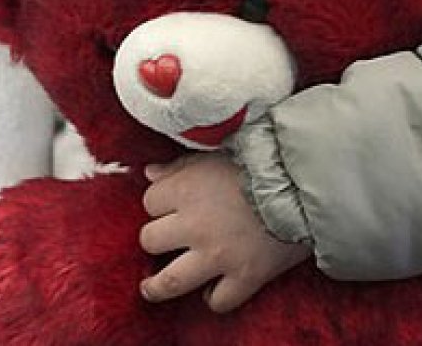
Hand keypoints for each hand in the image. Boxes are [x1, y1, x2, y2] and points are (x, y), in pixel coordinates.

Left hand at [139, 153, 310, 312]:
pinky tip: (210, 293)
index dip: (159, 205)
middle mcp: (195, 225)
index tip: (169, 207)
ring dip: (156, 287)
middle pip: (150, 240)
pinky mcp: (247, 276)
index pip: (149, 203)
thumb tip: (150, 174)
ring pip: (171, 281)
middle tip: (160, 243)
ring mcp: (219, 255)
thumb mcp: (214, 156)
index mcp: (185, 190)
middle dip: (154, 240)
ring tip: (150, 289)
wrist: (306, 185)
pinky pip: (219, 300)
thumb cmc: (259, 166)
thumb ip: (178, 167)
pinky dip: (213, 299)